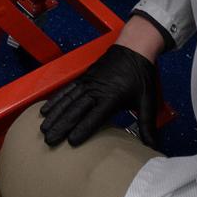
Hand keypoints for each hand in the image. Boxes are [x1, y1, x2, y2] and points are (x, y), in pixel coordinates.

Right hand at [39, 43, 160, 148]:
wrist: (133, 48)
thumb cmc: (141, 75)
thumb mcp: (147, 101)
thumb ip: (147, 125)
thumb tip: (154, 148)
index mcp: (111, 97)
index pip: (95, 116)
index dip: (83, 129)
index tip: (71, 142)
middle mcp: (95, 89)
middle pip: (76, 110)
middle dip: (61, 125)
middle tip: (49, 141)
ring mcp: (87, 82)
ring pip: (67, 100)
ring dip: (55, 114)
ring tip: (43, 129)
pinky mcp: (83, 78)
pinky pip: (66, 90)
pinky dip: (55, 100)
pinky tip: (45, 109)